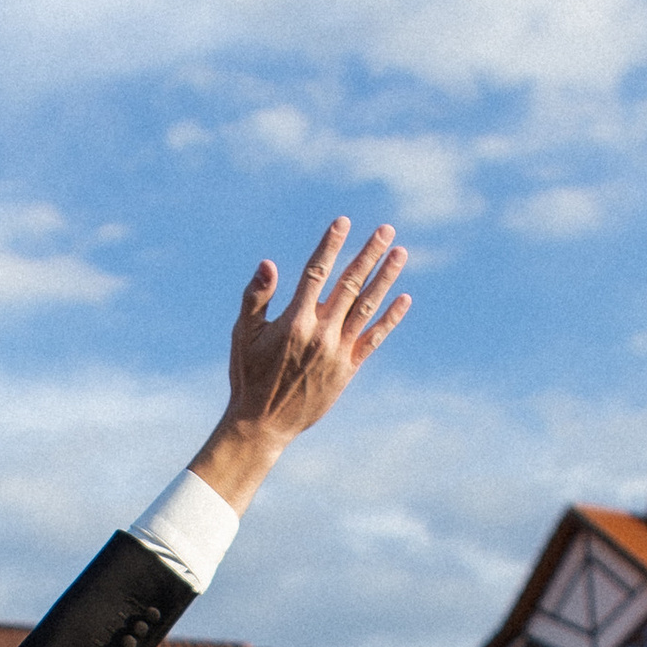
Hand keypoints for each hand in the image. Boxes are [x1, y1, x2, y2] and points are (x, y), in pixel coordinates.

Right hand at [189, 218, 410, 511]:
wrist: (263, 425)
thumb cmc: (248, 376)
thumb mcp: (243, 335)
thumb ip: (256, 297)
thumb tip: (269, 263)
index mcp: (294, 321)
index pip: (316, 273)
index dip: (331, 245)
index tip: (343, 222)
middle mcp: (321, 332)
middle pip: (350, 284)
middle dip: (369, 254)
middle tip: (386, 230)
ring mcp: (338, 351)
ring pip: (368, 307)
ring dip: (385, 278)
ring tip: (400, 253)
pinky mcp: (348, 369)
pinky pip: (374, 339)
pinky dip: (389, 318)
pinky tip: (403, 298)